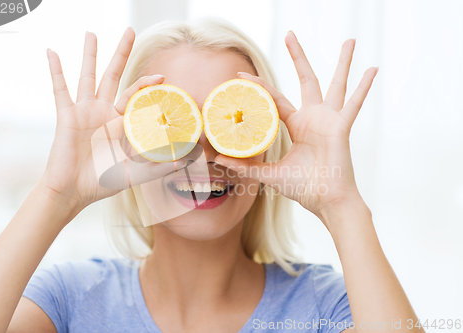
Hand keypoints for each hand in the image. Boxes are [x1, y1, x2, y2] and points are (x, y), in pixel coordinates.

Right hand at [39, 28, 180, 211]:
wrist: (74, 192)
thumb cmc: (103, 182)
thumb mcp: (137, 174)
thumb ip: (161, 166)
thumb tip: (188, 160)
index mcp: (120, 122)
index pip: (136, 95)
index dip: (148, 84)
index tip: (163, 77)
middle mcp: (103, 112)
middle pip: (114, 75)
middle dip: (121, 53)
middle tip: (130, 30)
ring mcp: (84, 112)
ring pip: (87, 76)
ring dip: (89, 54)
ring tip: (91, 33)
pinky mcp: (67, 116)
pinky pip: (60, 89)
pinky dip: (56, 71)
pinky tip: (52, 52)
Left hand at [215, 31, 377, 227]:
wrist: (325, 201)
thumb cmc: (303, 187)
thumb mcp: (269, 174)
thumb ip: (246, 166)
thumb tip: (217, 160)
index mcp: (297, 124)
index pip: (275, 99)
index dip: (260, 87)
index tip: (242, 76)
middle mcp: (313, 117)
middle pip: (306, 79)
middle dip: (298, 57)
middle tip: (290, 34)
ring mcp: (329, 120)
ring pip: (335, 84)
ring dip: (343, 62)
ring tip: (350, 40)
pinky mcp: (341, 128)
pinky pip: (354, 104)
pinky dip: (364, 87)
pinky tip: (373, 69)